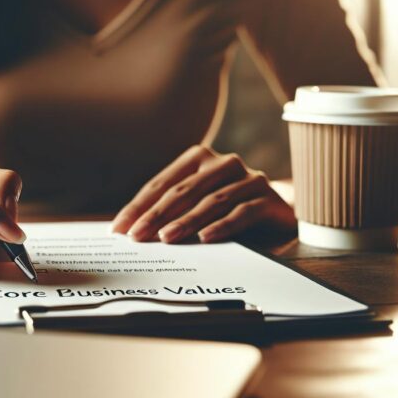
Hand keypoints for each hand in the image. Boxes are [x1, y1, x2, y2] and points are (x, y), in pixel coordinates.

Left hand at [110, 145, 295, 243]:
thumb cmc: (227, 212)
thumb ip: (170, 213)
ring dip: (187, 221)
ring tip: (166, 238)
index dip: (139, 206)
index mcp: (199, 159)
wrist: (278, 217)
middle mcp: (224, 163)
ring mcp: (249, 179)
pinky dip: (223, 226)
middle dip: (156, 215)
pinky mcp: (269, 199)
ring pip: (211, 201)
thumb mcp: (197, 208)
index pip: (162, 184)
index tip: (119, 229)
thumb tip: (130, 232)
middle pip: (184, 191)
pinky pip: (242, 212)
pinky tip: (206, 238)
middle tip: (137, 236)